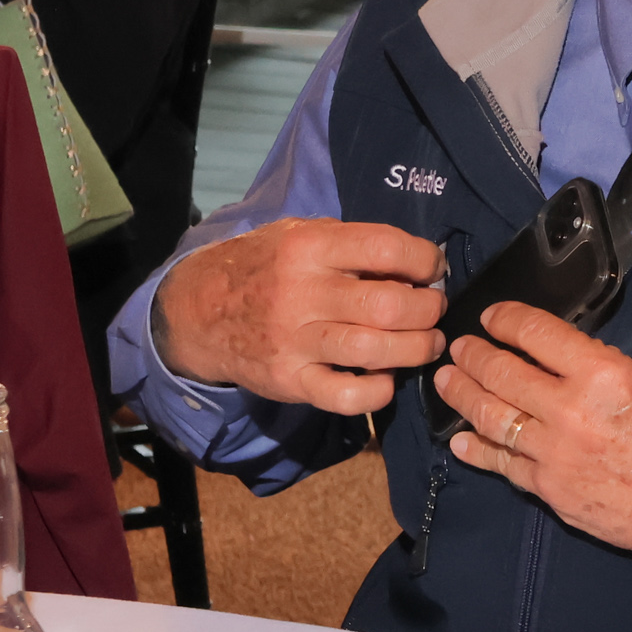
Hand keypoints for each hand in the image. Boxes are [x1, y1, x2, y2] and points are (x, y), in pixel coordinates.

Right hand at [152, 218, 446, 415]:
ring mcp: (293, 341)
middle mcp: (300, 294)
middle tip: (433, 309)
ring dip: (417, 349)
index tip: (432, 270)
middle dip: (428, 309)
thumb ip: (353, 245)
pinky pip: (346, 397)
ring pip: (375, 350)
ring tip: (426, 343)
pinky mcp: (289, 381)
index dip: (425, 260)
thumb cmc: (266, 267)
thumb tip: (420, 264)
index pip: (387, 248)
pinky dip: (379, 392)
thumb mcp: (300, 234)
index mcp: (309, 247)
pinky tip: (386, 378)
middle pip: (389, 306)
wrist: (198, 312)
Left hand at [434, 301, 631, 564]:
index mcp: (602, 375)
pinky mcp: (550, 490)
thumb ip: (600, 366)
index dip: (506, 319)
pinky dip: (476, 448)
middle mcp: (571, 412)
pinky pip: (502, 465)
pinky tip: (460, 438)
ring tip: (448, 381)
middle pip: (501, 373)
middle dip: (473, 355)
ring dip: (463, 396)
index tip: (493, 316)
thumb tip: (558, 358)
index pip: (536, 333)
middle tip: (459, 347)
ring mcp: (555, 455)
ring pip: (491, 418)